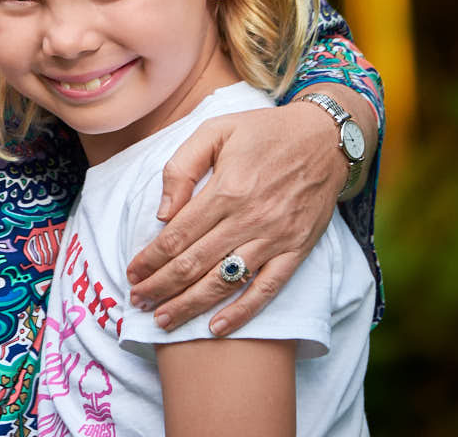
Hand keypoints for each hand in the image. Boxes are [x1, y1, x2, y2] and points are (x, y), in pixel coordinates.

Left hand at [125, 101, 343, 335]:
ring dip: (190, 305)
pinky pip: (267, 289)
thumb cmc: (264, 132)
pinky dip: (243, 312)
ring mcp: (275, 238)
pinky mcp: (297, 250)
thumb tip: (163, 212)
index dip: (150, 258)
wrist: (326, 138)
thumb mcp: (215, 130)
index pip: (178, 235)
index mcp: (226, 189)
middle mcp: (249, 218)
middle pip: (194, 264)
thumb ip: (182, 166)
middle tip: (137, 302)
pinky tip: (217, 328)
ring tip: (163, 320)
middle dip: (161, 287)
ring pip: (224, 282)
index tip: (132, 273)